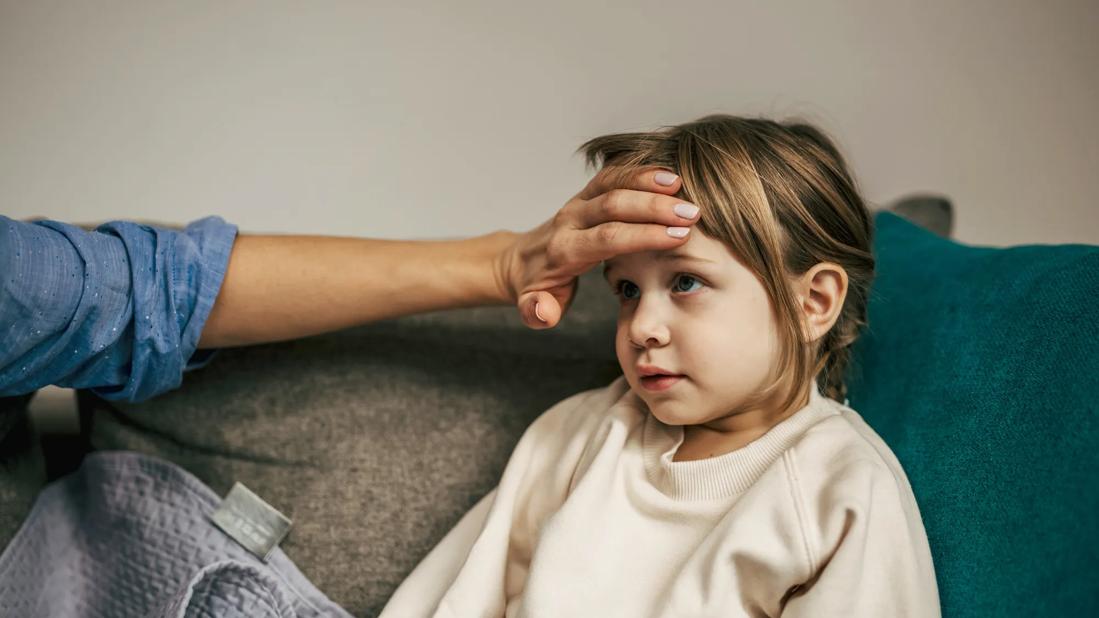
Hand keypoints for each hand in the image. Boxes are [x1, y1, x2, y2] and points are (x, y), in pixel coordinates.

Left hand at [496, 167, 700, 328]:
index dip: (643, 235)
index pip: (607, 237)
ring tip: (683, 186)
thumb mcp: (533, 308)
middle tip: (692, 213)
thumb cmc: (538, 287)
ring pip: (613, 182)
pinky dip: (639, 171)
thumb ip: (537, 312)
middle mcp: (570, 220)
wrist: (520, 260)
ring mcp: (577, 202)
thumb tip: (545, 311)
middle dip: (654, 207)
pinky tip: (668, 175)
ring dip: (648, 181)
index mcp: (564, 250)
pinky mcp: (585, 192)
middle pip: (613, 205)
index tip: (678, 238)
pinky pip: (612, 174)